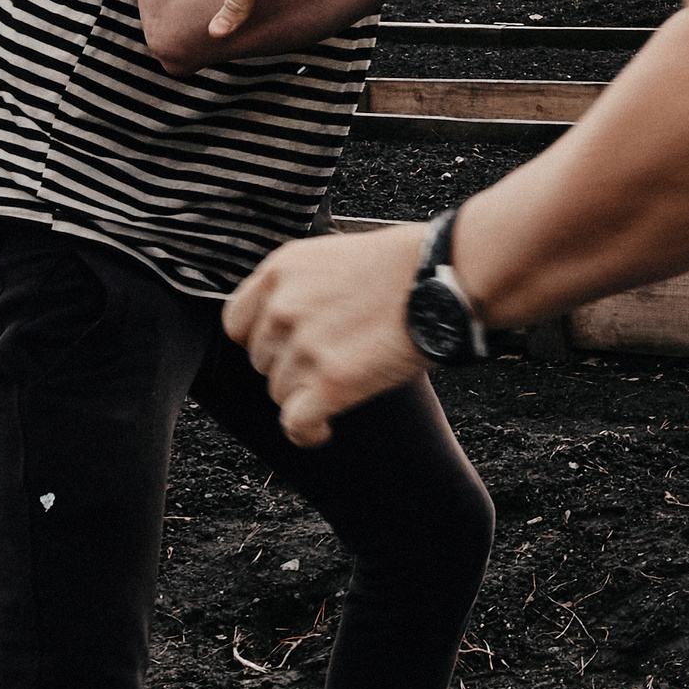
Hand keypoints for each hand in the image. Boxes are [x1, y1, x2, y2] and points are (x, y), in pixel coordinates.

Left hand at [224, 223, 429, 447]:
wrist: (452, 275)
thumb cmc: (414, 263)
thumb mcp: (341, 256)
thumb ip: (308, 286)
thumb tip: (297, 320)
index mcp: (282, 270)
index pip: (236, 321)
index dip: (261, 339)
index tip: (282, 348)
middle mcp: (283, 307)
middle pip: (261, 360)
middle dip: (291, 366)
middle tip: (330, 363)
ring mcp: (304, 346)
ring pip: (280, 392)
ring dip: (307, 395)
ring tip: (343, 386)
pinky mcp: (330, 382)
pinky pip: (297, 424)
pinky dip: (307, 432)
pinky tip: (322, 432)